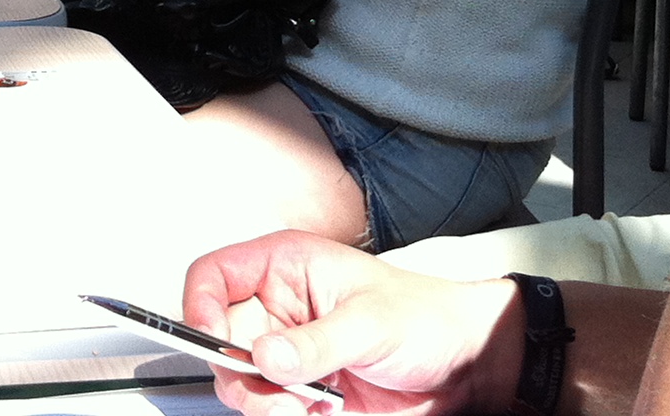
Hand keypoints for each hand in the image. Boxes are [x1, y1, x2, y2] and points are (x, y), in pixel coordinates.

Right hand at [183, 230, 522, 415]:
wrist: (468, 367)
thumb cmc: (429, 317)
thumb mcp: (371, 322)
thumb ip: (315, 342)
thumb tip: (265, 357)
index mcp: (287, 268)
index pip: (214, 277)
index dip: (201, 306)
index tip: (212, 339)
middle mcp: (280, 310)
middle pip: (220, 341)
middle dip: (242, 373)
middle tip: (276, 389)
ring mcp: (291, 354)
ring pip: (243, 384)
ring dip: (268, 403)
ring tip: (307, 404)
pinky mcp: (303, 393)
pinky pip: (272, 410)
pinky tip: (324, 411)